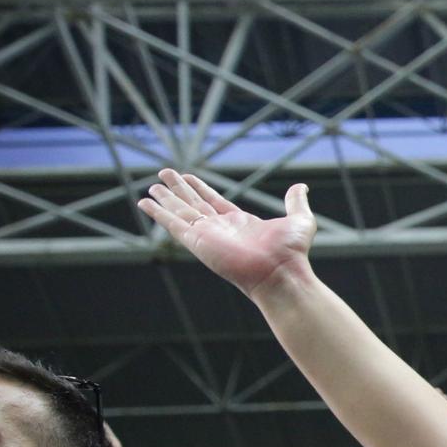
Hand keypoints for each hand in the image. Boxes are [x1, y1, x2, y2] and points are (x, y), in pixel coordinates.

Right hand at [137, 170, 315, 298]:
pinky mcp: (197, 241)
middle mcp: (220, 229)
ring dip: (166, 199)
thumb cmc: (291, 253)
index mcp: (239, 223)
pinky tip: (145, 203)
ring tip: (151, 186)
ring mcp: (207, 235)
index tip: (186, 176)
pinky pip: (173, 224)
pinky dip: (158, 213)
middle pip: (193, 204)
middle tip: (163, 174)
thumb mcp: (299, 219)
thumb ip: (296, 201)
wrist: (281, 273)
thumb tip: (301, 186)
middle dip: (178, 190)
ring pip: (181, 212)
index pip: (213, 202)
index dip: (199, 189)